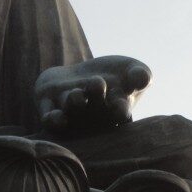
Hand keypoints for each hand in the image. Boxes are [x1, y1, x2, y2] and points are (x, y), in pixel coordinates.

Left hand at [35, 55, 151, 133]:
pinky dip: (52, 120)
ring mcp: (71, 114)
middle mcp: (93, 116)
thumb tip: (142, 78)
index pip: (120, 114)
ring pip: (71, 112)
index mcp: (116, 111)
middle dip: (95, 98)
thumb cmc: (114, 75)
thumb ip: (140, 75)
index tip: (120, 104)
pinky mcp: (49, 108)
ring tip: (77, 94)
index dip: (119, 110)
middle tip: (97, 82)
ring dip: (74, 104)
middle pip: (94, 110)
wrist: (82, 75)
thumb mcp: (132, 71)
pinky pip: (49, 119)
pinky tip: (56, 117)